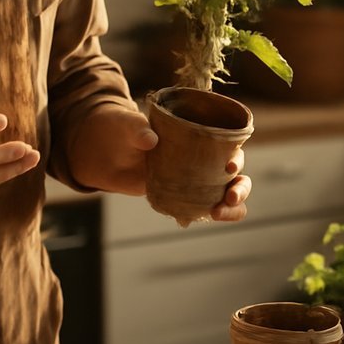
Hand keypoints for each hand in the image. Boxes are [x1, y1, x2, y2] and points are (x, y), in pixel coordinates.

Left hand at [70, 104, 251, 220]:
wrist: (103, 150)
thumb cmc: (121, 128)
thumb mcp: (127, 124)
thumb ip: (137, 128)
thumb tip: (150, 139)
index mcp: (200, 133)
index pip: (230, 143)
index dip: (237, 155)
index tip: (229, 167)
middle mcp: (204, 156)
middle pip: (236, 174)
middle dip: (240, 187)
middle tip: (229, 197)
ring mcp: (195, 178)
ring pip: (226, 194)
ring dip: (232, 207)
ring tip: (218, 213)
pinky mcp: (182, 195)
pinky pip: (203, 207)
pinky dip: (209, 215)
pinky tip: (196, 219)